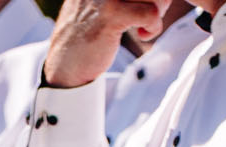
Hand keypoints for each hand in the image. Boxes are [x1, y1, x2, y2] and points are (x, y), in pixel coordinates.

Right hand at [42, 0, 166, 86]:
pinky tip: (142, 35)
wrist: (65, 61)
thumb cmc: (88, 30)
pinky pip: (151, 13)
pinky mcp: (111, 13)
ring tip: (144, 25)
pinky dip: (154, 27)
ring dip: (157, 13)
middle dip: (159, 0)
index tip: (148, 4)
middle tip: (150, 15)